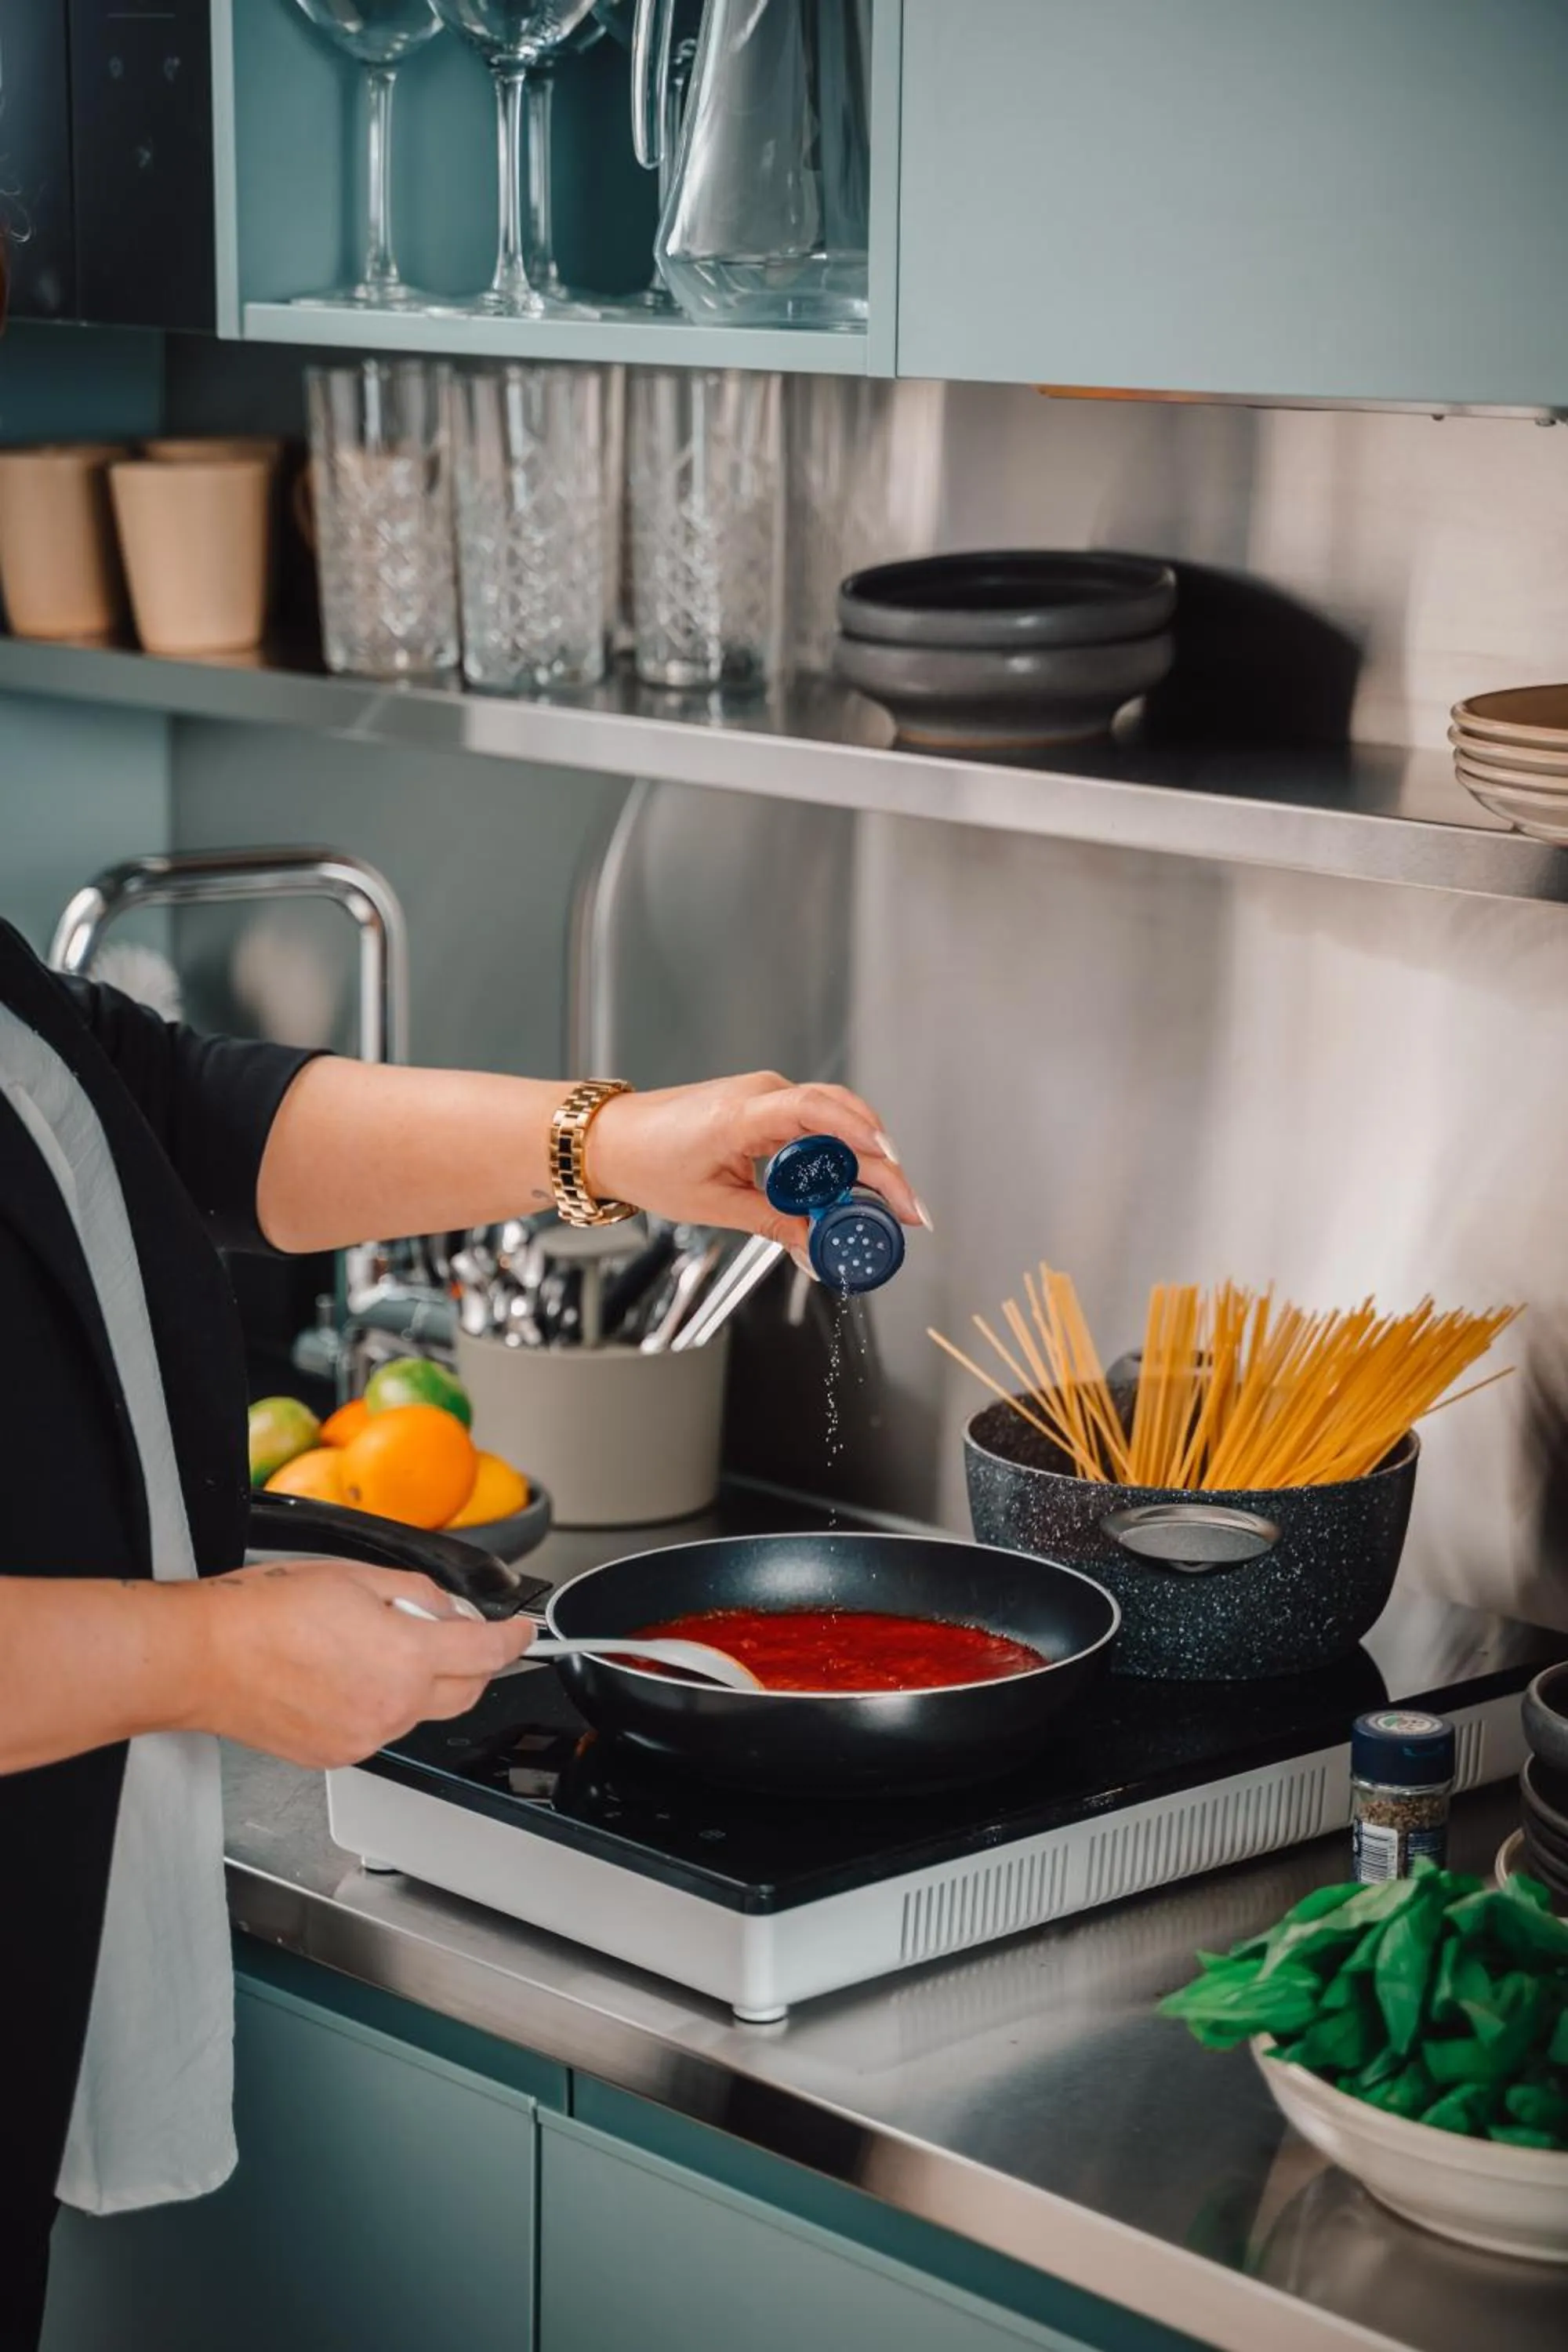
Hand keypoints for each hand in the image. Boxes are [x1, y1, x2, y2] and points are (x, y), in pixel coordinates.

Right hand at [185, 1558, 533, 1768]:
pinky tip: (343, 1675)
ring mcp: (364, 1737)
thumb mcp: (357, 1576)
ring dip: (418, 1682)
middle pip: (466, 1692)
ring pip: (421, 1711)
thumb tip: (446, 1612)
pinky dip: (381, 1702)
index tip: (523, 1631)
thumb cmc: (264, 1613)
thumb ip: (418, 1595)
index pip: (486, 1653)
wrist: (203, 1656)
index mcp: (405, 1658)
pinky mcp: (337, 1756)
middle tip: (447, 1631)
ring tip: (367, 1645)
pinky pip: (380, 1728)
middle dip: (472, 1662)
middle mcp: (391, 1708)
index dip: (514, 1638)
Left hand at [586, 1073, 928, 1254]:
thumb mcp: (715, 1206)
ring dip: (865, 1158)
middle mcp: (762, 1095)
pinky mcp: (765, 1107)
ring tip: (887, 1205)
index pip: (818, 1113)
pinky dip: (840, 1152)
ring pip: (834, 1119)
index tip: (894, 1170)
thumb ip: (775, 1226)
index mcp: (743, 1114)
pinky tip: (852, 1186)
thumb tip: (818, 1254)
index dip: (863, 1139)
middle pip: (842, 1116)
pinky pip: (816, 1124)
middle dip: (882, 1163)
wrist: (612, 1140)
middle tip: (907, 1209)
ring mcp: (765, 1096)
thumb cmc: (649, 1163)